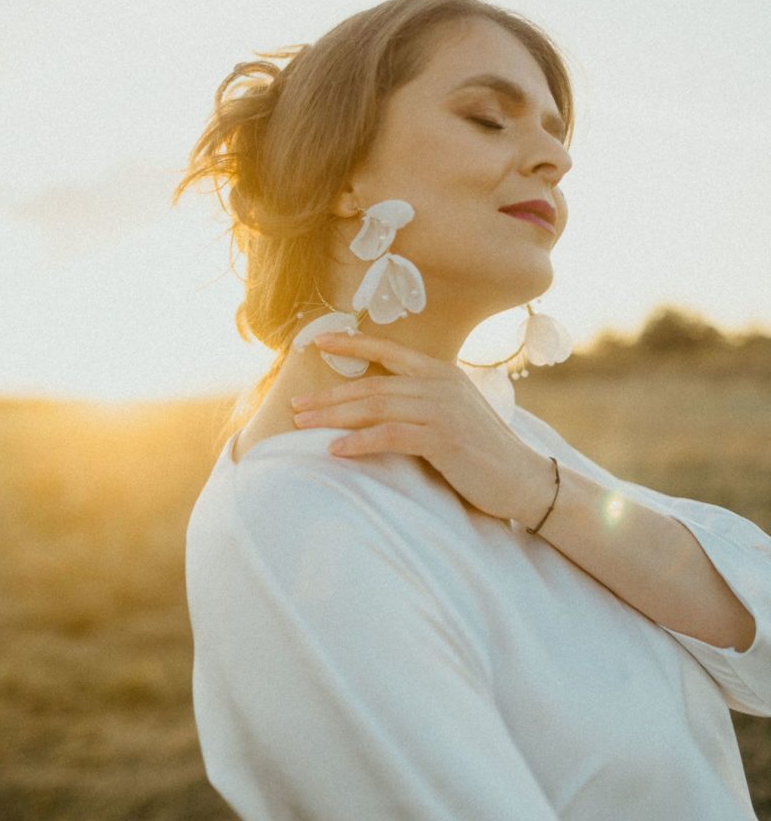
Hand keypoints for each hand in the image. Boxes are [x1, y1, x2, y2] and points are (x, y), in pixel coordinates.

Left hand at [290, 331, 554, 524]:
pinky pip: (390, 435)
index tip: (318, 342)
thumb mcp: (453, 415)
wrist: (524, 479)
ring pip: (375, 407)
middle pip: (372, 385)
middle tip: (296, 406)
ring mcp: (442, 409)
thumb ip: (422, 402)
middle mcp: (440, 384)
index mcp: (441, 373)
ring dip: (334, 417)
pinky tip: (335, 450)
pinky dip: (359, 442)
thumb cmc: (484, 452)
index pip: (389, 351)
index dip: (352, 344)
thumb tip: (380, 405)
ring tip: (303, 425)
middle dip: (329, 396)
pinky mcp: (443, 438)